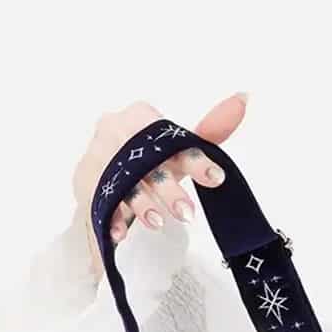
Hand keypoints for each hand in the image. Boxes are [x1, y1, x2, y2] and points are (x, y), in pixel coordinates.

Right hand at [71, 93, 248, 278]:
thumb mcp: (177, 144)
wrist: (103, 170)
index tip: (216, 178)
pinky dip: (112, 218)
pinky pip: (100, 200)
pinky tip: (121, 233)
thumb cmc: (149, 155)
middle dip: (169, 190)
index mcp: (142, 116)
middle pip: (148, 162)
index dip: (195, 160)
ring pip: (124, 181)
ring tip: (158, 223)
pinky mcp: (86, 181)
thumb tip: (244, 98)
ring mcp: (99, 156)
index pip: (172, 139)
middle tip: (189, 215)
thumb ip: (210, 129)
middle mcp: (117, 131)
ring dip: (142, 204)